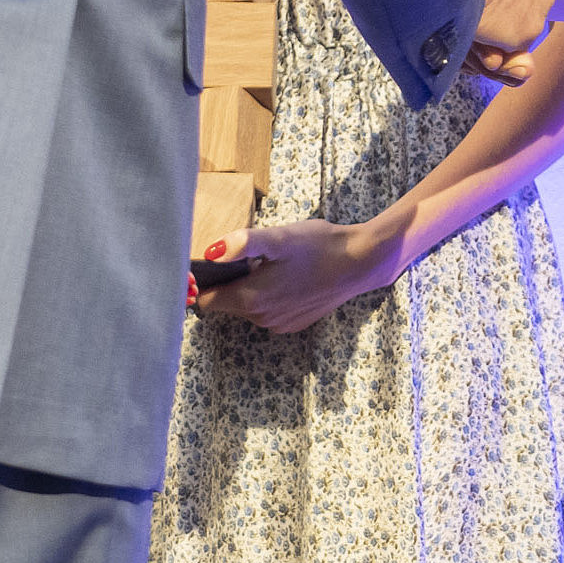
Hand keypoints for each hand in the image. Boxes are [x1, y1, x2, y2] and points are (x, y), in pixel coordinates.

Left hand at [192, 218, 406, 334]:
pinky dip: (270, 295)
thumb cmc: (320, 245)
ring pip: (247, 306)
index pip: (205, 301)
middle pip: (225, 303)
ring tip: (271, 263)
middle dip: (228, 282)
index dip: (201, 283)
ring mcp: (278, 325)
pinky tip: (289, 276)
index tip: (206, 265)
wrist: (362, 262)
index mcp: (251, 299)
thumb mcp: (281, 237)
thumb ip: (243, 244)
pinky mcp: (294, 324)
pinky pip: (268, 311)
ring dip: (250, 287)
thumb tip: (210, 252)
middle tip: (248, 256)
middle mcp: (261, 319)